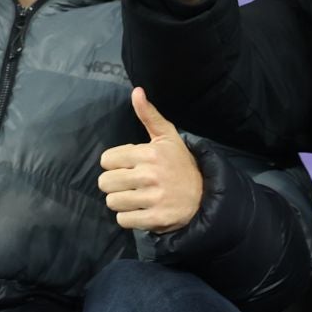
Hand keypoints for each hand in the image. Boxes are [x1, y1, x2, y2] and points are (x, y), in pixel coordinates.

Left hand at [97, 88, 203, 233]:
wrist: (205, 195)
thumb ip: (149, 115)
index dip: (114, 164)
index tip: (127, 167)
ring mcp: (153, 198)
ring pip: (112, 202)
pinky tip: (140, 211)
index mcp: (150, 153)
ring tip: (134, 198)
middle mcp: (150, 175)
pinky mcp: (156, 219)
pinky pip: (123, 220)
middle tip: (129, 184)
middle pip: (105, 182)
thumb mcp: (168, 137)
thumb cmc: (180, 164)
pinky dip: (128, 218)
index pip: (107, 160)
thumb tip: (136, 91)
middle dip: (114, 184)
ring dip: (120, 202)